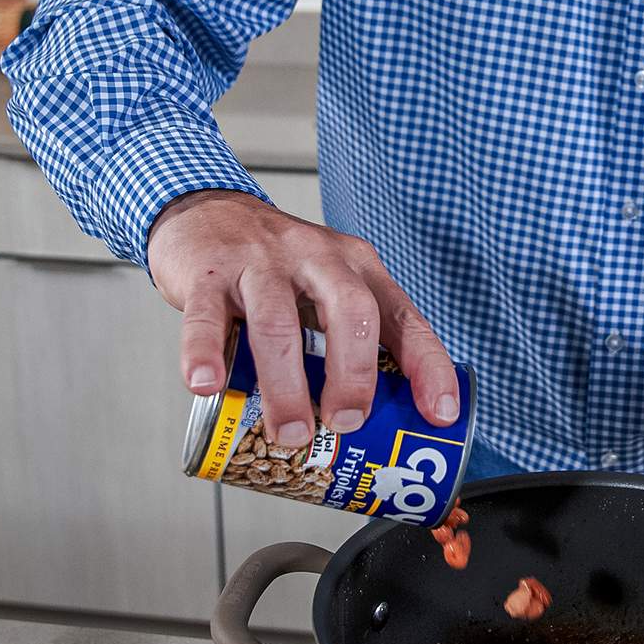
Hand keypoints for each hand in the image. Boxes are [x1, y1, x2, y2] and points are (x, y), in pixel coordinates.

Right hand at [147, 190, 460, 449]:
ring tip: (289, 432)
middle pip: (349, 312)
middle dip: (354, 375)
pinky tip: (208, 385)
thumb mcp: (328, 288)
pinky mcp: (208, 273)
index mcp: (356, 267)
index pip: (403, 317)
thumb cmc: (278, 266)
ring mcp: (260, 262)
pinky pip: (207, 318)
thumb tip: (372, 429)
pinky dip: (205, 355)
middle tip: (346, 424)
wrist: (207, 211)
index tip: (438, 414)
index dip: (427, 366)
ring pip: (278, 323)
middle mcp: (317, 258)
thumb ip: (349, 342)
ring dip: (286, 385)